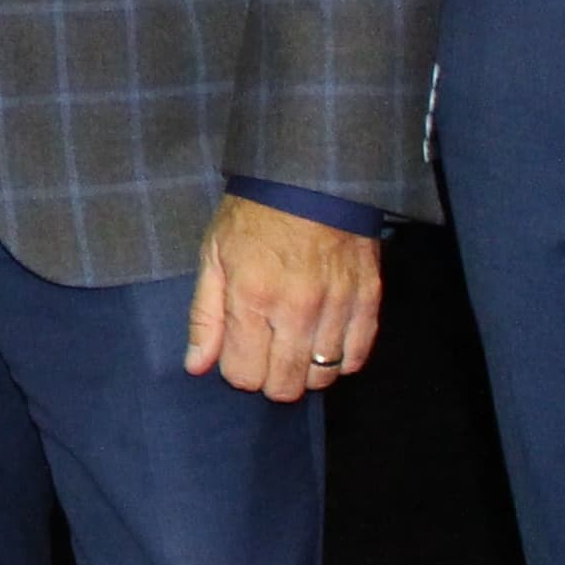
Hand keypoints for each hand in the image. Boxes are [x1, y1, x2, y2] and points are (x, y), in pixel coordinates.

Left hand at [183, 193, 380, 403]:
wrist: (309, 178)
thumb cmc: (254, 216)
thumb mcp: (213, 256)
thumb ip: (205, 316)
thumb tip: (197, 366)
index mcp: (252, 296)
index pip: (245, 375)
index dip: (237, 370)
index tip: (237, 351)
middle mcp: (297, 309)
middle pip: (285, 386)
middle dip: (269, 379)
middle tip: (266, 352)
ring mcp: (337, 306)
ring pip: (322, 378)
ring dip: (304, 371)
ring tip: (294, 345)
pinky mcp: (368, 300)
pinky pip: (356, 357)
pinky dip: (340, 359)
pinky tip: (324, 342)